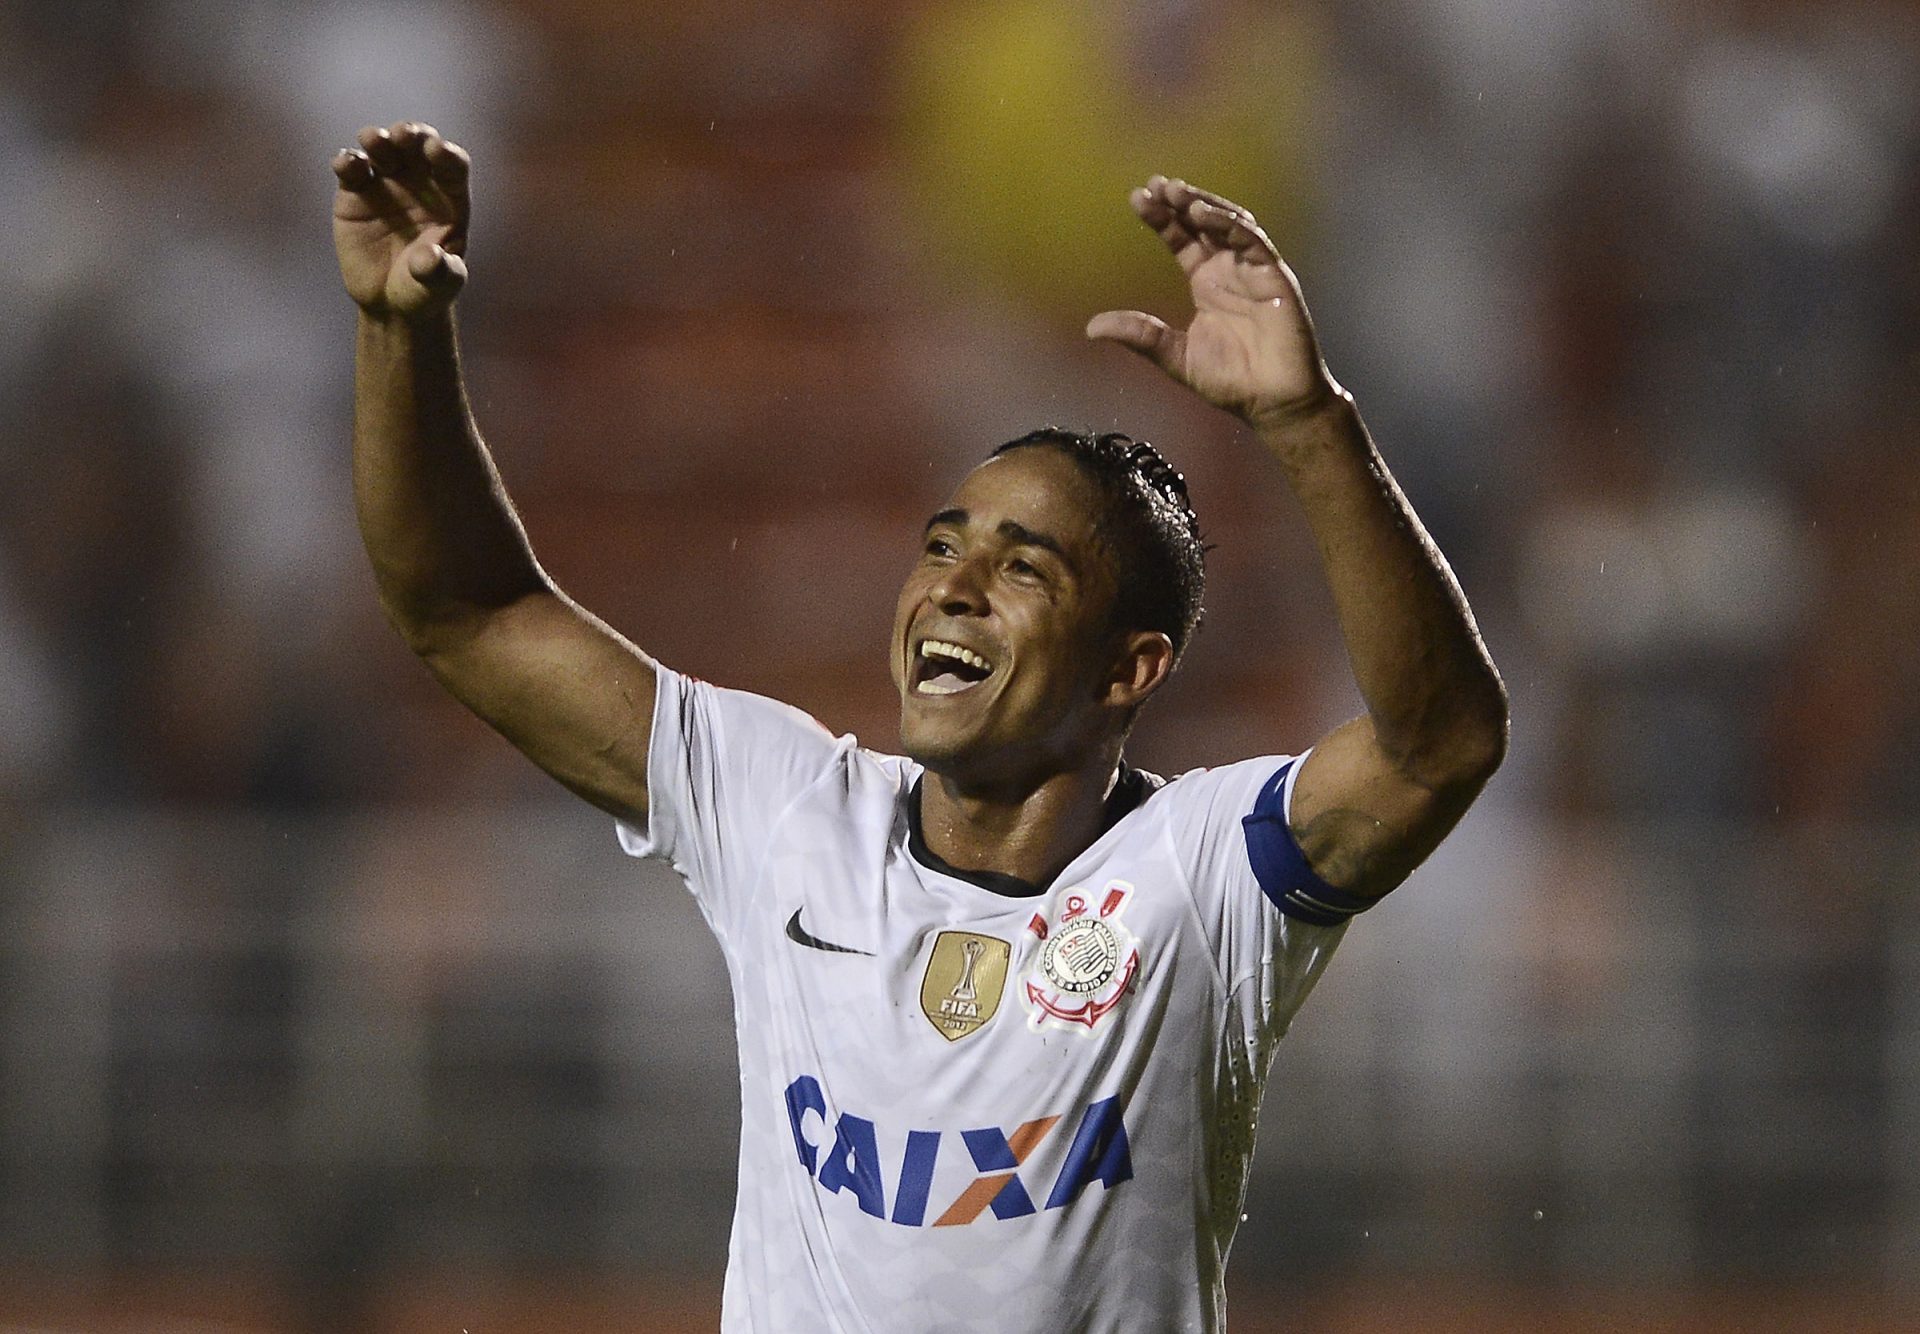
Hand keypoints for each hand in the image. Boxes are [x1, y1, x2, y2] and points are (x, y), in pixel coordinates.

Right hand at [332, 121, 470, 319]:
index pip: (453, 166)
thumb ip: (440, 272)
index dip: (446, 155)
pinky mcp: (355, 191)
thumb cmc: (425, 290)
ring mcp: (386, 183)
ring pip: (383, 150)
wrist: (390, 301)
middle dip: (412, 135)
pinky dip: (347, 162)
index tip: (437, 151)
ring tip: (373, 141)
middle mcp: (419, 182)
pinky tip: (346, 165)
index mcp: (450, 198)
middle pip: (418, 147)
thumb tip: (430, 259)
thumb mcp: (439, 286)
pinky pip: (351, 169)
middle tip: (403, 135)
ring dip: (378, 140)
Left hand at [1088, 176, 1338, 428]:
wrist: (1273, 403)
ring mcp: (1253, 270)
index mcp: (1206, 283)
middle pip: (1203, 223)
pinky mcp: (1274, 277)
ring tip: (1175, 192)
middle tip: (1153, 185)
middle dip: (1179, 201)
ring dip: (1204, 204)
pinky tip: (1203, 214)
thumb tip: (1092, 327)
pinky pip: (1252, 242)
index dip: (1161, 219)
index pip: (1181, 239)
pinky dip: (1229, 225)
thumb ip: (1140, 337)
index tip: (1137, 198)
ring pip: (1229, 223)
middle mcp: (1229, 270)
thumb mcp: (1174, 357)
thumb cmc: (1231, 382)